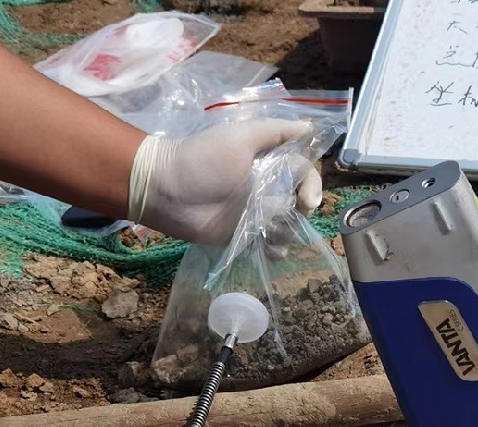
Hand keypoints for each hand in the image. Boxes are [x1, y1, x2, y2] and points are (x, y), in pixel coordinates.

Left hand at [128, 118, 323, 244]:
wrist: (166, 190)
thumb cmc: (202, 159)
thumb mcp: (240, 137)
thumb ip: (276, 131)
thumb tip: (309, 126)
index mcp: (269, 163)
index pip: (304, 173)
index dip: (311, 185)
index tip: (306, 199)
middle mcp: (267, 188)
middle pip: (301, 201)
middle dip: (301, 211)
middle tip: (287, 215)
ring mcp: (257, 213)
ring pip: (289, 225)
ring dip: (289, 230)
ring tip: (272, 231)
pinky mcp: (245, 236)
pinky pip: (270, 245)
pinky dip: (275, 249)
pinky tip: (269, 248)